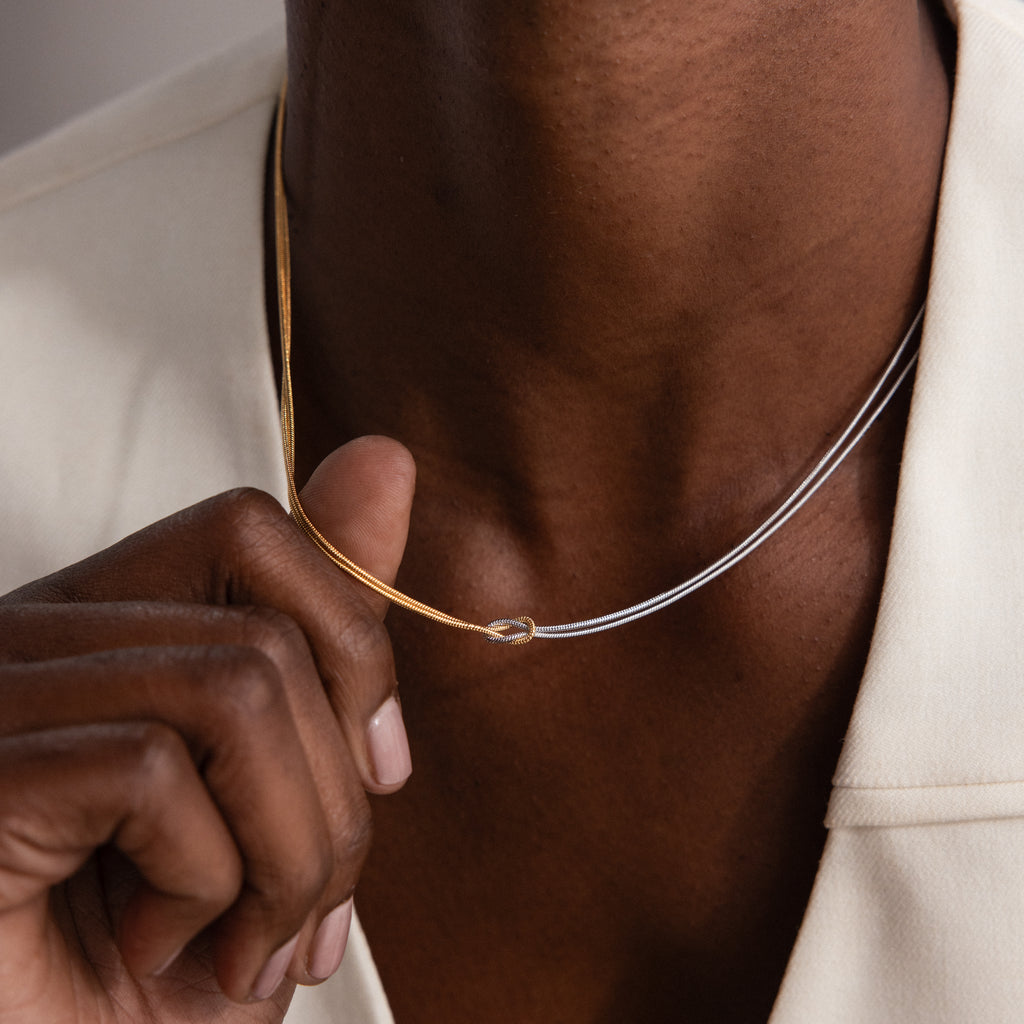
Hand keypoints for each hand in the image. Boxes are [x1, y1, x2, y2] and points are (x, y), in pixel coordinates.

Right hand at [0, 436, 414, 1023]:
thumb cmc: (165, 963)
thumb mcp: (281, 791)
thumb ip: (325, 631)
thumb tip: (384, 458)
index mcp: (111, 630)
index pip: (252, 529)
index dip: (351, 641)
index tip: (379, 769)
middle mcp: (40, 641)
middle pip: (271, 635)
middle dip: (334, 801)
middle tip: (302, 916)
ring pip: (237, 688)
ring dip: (288, 851)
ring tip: (248, 941)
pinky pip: (152, 767)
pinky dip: (204, 882)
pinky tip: (164, 945)